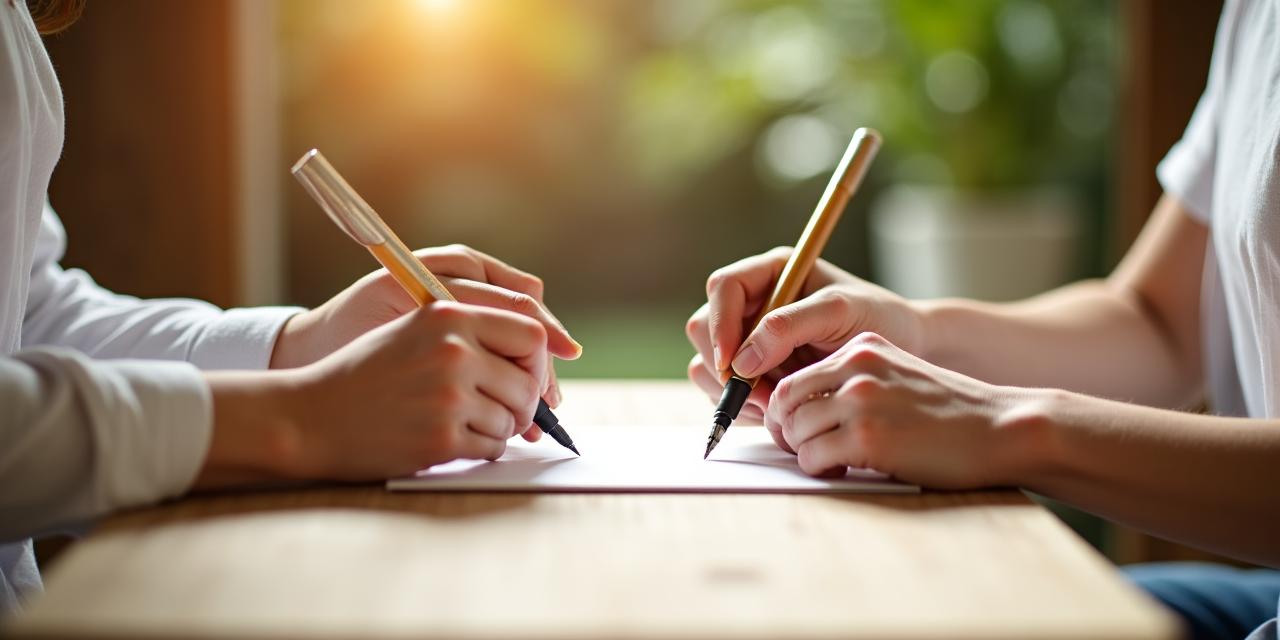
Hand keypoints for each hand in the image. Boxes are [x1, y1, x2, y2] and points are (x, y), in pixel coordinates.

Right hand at [277, 301, 552, 479]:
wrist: (309, 416)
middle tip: (509, 411)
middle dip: (525, 403)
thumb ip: (469, 333)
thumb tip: (539, 351)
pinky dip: (482, 449)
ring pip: (512, 418)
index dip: (538, 359)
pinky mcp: (441, 438)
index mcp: (448, 316)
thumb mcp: (413, 331)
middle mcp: (453, 351)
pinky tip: (453, 440)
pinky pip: (493, 447)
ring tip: (465, 424)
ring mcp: (448, 396)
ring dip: (499, 428)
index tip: (530, 375)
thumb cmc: (363, 375)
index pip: (530, 332)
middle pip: (528, 382)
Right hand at [685, 247, 922, 425]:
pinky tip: (777, 409)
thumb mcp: (840, 313)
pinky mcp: (754, 370)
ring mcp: (750, 338)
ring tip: (777, 404)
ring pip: (708, 364)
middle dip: (725, 366)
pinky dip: (744, 406)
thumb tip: (742, 360)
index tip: (732, 362)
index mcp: (771, 273)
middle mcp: (753, 303)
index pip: (723, 288)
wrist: (903, 347)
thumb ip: (790, 327)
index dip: (720, 323)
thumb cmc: (878, 319)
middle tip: (762, 394)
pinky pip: (725, 390)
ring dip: (734, 391)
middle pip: (704, 328)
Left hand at [765, 332, 1038, 487]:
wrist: (1003, 429)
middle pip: (786, 400)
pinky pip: (813, 457)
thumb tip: (804, 410)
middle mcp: (857, 367)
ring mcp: (861, 400)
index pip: (796, 376)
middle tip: (799, 449)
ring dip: (803, 452)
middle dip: (785, 430)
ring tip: (828, 460)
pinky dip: (818, 468)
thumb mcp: (900, 375)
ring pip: (796, 430)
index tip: (793, 428)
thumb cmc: (954, 413)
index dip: (786, 408)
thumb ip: (857, 381)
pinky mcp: (868, 437)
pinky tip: (842, 469)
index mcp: (862, 347)